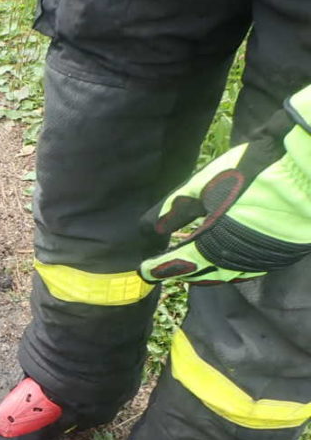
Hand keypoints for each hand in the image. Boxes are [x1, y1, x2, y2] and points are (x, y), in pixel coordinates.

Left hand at [139, 84, 310, 283]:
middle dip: (184, 272)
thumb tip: (148, 229)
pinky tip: (225, 257)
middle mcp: (241, 258)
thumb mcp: (204, 186)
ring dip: (208, 271)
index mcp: (217, 243)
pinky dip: (232, 265)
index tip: (144, 271)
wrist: (307, 165)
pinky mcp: (283, 252)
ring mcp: (265, 258)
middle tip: (165, 269)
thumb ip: (174, 209)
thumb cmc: (251, 171)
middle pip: (205, 273)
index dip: (160, 267)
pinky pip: (251, 267)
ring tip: (191, 265)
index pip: (180, 263)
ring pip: (230, 273)